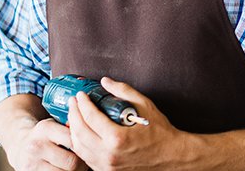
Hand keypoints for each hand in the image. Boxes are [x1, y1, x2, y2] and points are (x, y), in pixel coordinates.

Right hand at [6, 117, 86, 170]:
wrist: (20, 145)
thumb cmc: (45, 135)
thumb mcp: (55, 125)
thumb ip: (72, 128)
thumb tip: (96, 132)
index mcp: (45, 128)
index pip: (74, 140)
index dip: (86, 147)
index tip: (92, 150)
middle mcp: (37, 145)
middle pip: (71, 162)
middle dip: (82, 164)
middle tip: (87, 163)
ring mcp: (32, 162)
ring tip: (76, 167)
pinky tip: (64, 170)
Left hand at [66, 77, 201, 169]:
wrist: (171, 156)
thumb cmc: (161, 134)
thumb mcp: (145, 106)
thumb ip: (124, 91)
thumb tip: (106, 82)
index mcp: (117, 138)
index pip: (90, 117)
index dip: (83, 103)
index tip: (81, 95)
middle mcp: (108, 154)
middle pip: (79, 132)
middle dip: (73, 114)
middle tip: (73, 102)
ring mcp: (106, 166)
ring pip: (79, 147)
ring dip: (73, 130)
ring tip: (75, 116)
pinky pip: (86, 157)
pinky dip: (80, 144)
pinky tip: (82, 133)